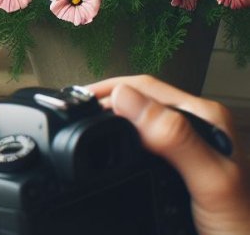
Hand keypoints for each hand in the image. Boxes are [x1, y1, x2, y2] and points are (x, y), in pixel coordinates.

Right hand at [88, 75, 249, 234]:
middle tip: (74, 112)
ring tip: (85, 127)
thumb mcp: (208, 180)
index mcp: (206, 118)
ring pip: (139, 122)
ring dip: (111, 121)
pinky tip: (110, 155)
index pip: (145, 87)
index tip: (78, 100)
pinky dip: (120, 144)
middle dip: (104, 102)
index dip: (107, 90)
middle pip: (139, 100)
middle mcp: (198, 128)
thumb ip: (173, 137)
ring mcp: (188, 148)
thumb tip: (126, 98)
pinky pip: (142, 147)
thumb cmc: (243, 228)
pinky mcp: (179, 169)